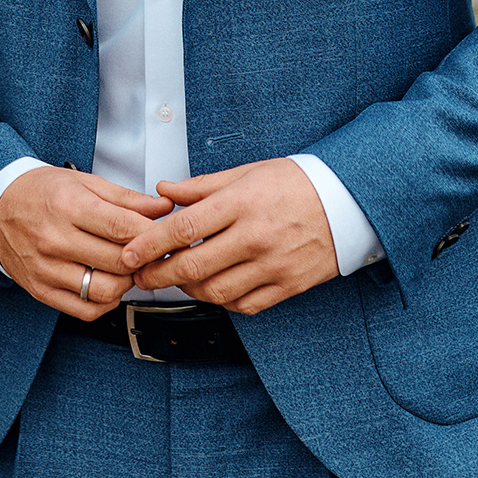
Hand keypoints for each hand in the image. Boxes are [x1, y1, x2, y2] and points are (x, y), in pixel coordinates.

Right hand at [0, 167, 172, 320]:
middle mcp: (55, 239)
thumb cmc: (40, 192)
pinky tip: (107, 284)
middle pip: (119, 261)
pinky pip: (85, 310)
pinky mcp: (40, 290)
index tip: (164, 235)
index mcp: (67, 205)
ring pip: (106, 290)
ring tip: (126, 268)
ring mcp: (46, 268)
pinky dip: (105, 302)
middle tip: (150, 253)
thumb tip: (162, 207)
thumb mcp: (82, 182)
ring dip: (126, 283)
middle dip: (144, 259)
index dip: (152, 235)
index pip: (122, 227)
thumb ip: (125, 198)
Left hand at [118, 158, 338, 314]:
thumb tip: (164, 190)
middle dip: (158, 275)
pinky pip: (244, 305)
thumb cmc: (297, 183)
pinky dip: (221, 301)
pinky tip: (212, 288)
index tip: (128, 253)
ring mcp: (273, 265)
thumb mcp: (247, 172)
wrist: (349, 202)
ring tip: (176, 279)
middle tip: (141, 275)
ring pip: (216, 292)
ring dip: (187, 290)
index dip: (148, 244)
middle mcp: (255, 236)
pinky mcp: (288, 286)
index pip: (183, 228)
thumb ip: (202, 186)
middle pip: (193, 267)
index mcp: (241, 203)